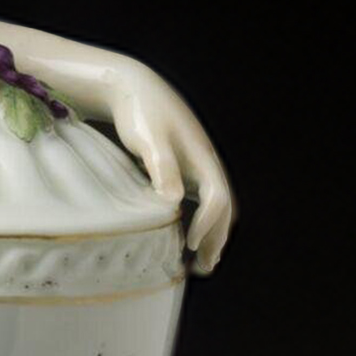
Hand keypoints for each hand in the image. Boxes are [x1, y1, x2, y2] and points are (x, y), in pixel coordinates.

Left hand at [106, 61, 234, 273]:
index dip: (207, 224)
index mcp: (202, 157)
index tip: (188, 245)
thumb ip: (162, 166)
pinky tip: (182, 236)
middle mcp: (205, 162)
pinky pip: (200, 200)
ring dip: (211, 234)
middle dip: (217, 238)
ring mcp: (196, 164)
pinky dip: (199, 221)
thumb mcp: (148, 138)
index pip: (217, 198)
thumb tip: (175, 200)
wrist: (132, 87)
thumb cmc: (139, 112)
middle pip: (223, 207)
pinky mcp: (184, 166)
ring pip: (214, 205)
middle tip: (203, 268)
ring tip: (199, 263)